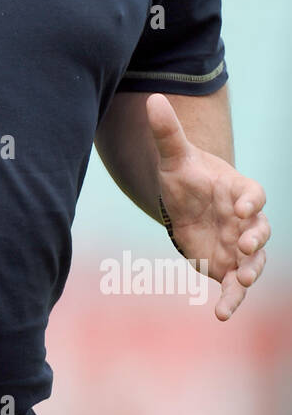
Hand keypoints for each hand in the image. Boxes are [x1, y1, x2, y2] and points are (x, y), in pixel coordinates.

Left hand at [146, 93, 269, 320]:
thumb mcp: (173, 157)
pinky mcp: (228, 267)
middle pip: (261, 229)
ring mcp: (240, 246)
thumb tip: (152, 99)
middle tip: (244, 242)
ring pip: (255, 261)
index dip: (250, 200)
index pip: (253, 194)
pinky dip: (231, 301)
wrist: (183, 203)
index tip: (240, 206)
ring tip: (239, 282)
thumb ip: (167, 133)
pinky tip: (221, 316)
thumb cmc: (185, 177)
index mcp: (239, 190)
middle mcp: (246, 220)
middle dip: (256, 236)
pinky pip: (236, 287)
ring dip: (250, 271)